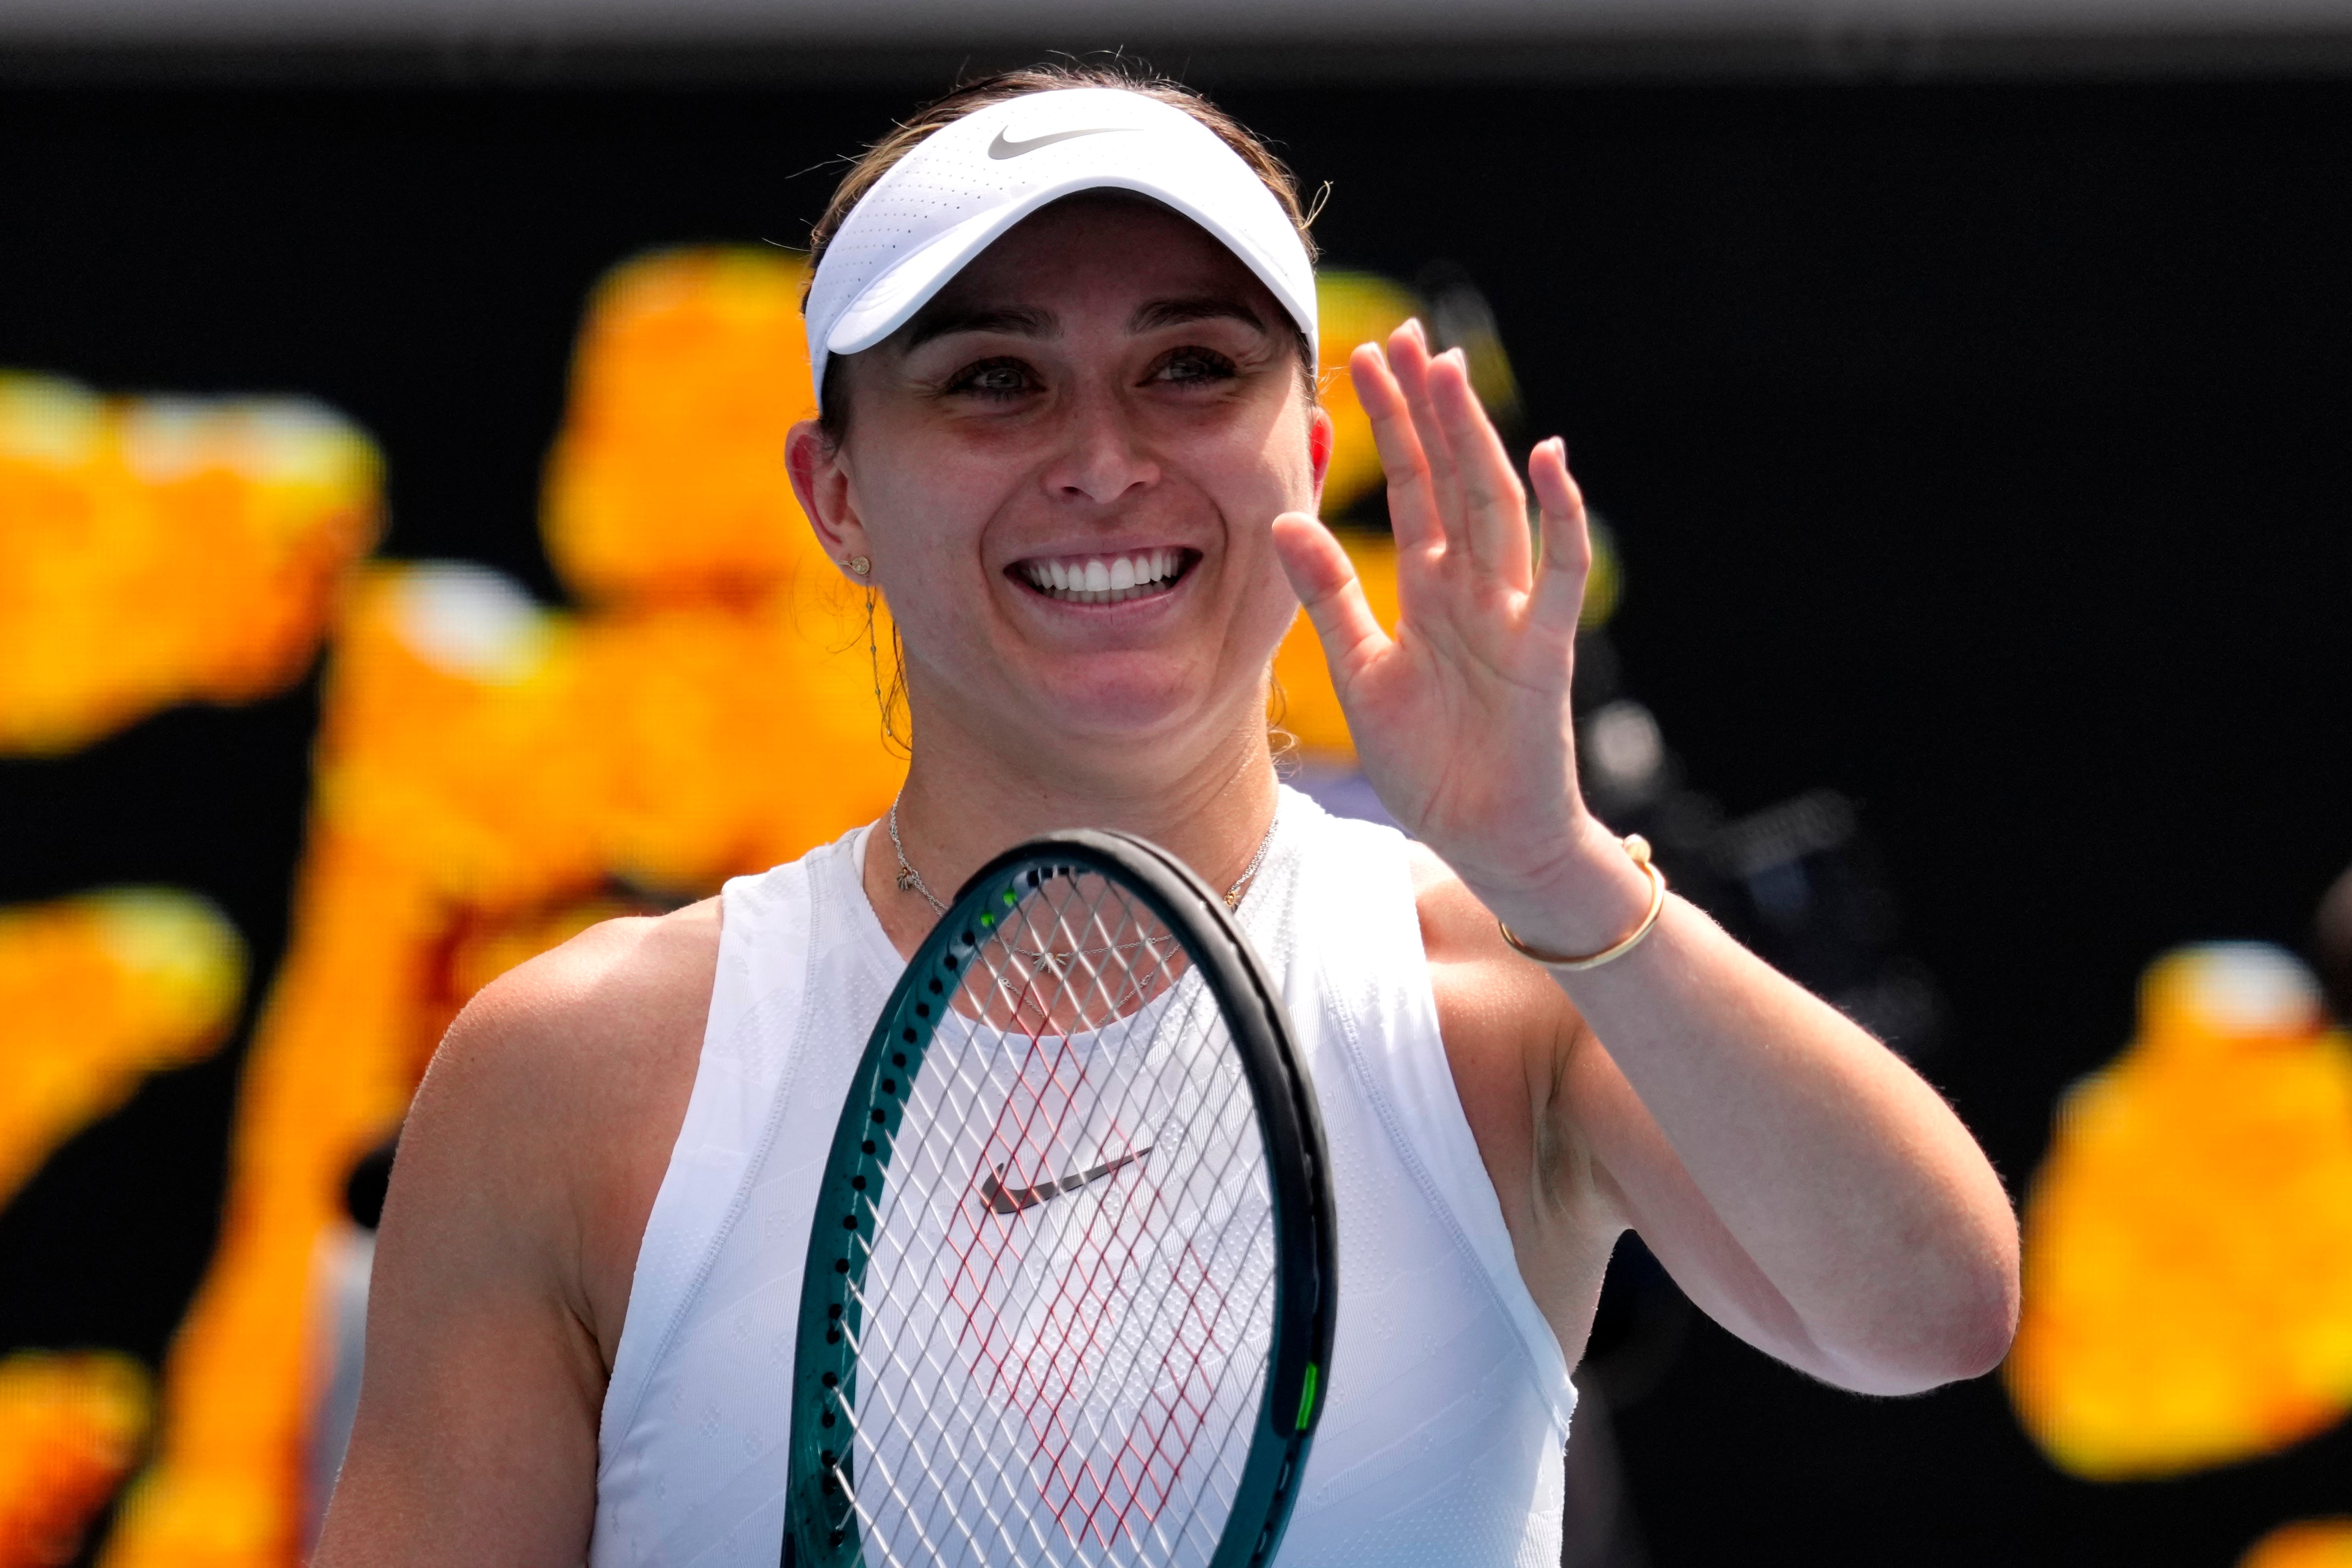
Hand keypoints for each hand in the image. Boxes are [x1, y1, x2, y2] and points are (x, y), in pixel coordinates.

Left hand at [1271, 321, 1644, 947]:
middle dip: (1430, 410)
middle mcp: (1472, 587)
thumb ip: (1328, 596)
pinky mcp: (1545, 649)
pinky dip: (1560, 517)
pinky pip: (1558, 573)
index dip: (1388, 425)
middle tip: (1408, 338)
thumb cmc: (1429, 764)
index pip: (1408, 487)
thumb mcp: (1358, 672)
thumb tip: (1284, 519)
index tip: (1364, 360)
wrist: (1485, 839)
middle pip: (1452, 478)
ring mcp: (1512, 612)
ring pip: (1496, 506)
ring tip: (1451, 374)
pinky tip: (1550, 459)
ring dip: (1475, 440)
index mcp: (1428, 588)